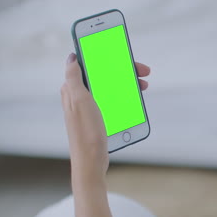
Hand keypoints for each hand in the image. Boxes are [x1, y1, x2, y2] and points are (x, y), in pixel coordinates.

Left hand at [61, 53, 150, 183]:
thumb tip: (72, 58)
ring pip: (111, 87)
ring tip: (143, 85)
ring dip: (127, 83)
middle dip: (124, 70)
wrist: (91, 161)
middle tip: (143, 72)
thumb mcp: (80, 101)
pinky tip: (135, 99)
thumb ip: (74, 78)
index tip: (125, 54)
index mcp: (73, 89)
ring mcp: (89, 106)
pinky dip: (125, 96)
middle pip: (104, 75)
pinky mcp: (98, 116)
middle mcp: (79, 96)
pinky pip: (113, 99)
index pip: (91, 64)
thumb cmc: (86, 132)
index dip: (107, 57)